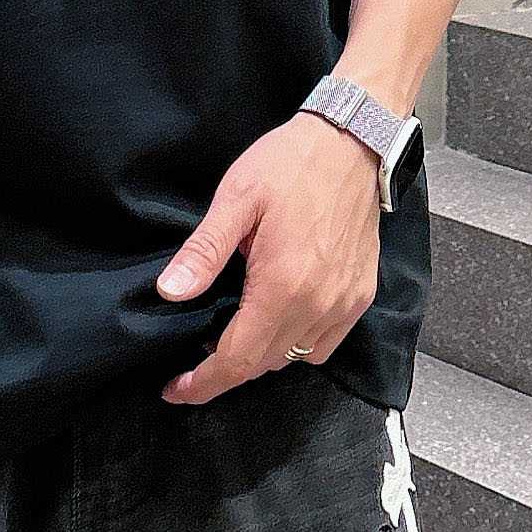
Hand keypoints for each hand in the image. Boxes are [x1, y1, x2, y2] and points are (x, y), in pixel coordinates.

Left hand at [154, 112, 381, 404]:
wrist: (352, 142)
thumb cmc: (290, 164)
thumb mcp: (236, 198)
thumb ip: (204, 251)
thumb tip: (170, 292)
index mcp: (283, 286)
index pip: (237, 359)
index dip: (203, 382)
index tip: (175, 390)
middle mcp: (318, 305)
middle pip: (264, 364)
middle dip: (224, 369)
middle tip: (192, 359)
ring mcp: (345, 303)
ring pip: (294, 358)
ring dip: (260, 356)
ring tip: (233, 334)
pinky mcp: (361, 295)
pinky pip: (324, 344)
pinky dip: (297, 345)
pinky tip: (278, 320)